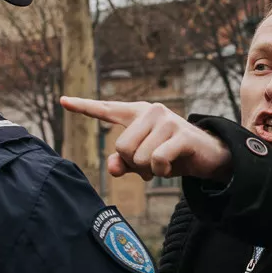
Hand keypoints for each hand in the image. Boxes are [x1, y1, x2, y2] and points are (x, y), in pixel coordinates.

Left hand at [60, 96, 231, 181]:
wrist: (209, 156)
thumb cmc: (172, 155)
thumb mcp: (144, 161)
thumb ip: (125, 163)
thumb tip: (114, 168)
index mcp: (137, 113)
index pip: (106, 109)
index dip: (83, 107)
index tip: (62, 101)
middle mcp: (150, 111)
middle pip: (121, 147)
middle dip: (134, 163)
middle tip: (151, 163)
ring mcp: (166, 120)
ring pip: (138, 157)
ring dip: (150, 170)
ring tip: (163, 164)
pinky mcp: (180, 134)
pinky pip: (156, 161)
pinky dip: (161, 172)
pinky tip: (170, 167)